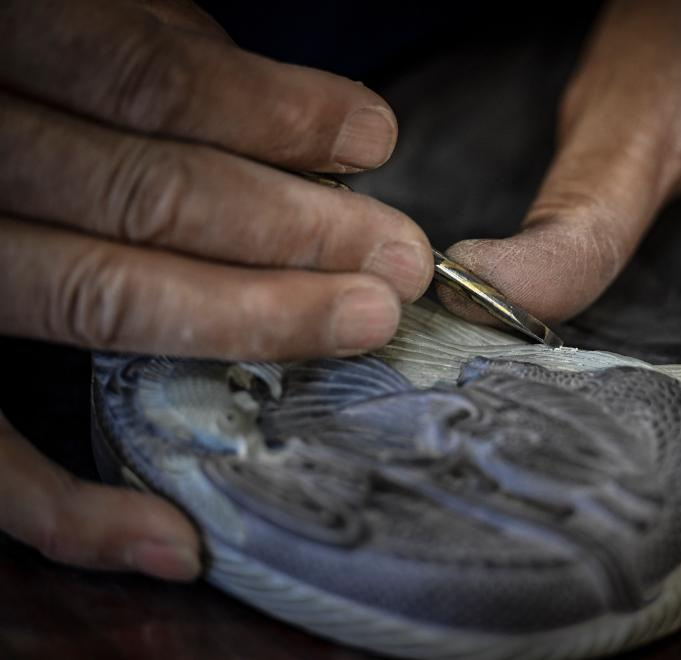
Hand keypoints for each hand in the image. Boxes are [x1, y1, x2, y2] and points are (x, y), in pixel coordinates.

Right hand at [0, 0, 431, 578]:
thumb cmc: (32, 68)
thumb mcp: (84, 25)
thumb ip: (172, 66)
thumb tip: (313, 135)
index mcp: (1, 45)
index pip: (143, 81)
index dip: (271, 114)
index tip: (375, 140)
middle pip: (143, 198)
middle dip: (296, 232)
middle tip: (399, 260)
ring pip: (96, 300)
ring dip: (251, 319)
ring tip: (364, 322)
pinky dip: (71, 512)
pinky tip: (177, 541)